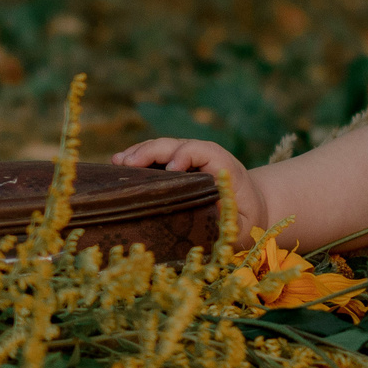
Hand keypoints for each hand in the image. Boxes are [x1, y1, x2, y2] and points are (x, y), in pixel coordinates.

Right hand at [110, 136, 266, 232]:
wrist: (252, 206)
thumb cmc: (247, 219)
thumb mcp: (244, 223)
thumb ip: (230, 217)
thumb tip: (207, 212)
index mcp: (224, 166)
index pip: (203, 151)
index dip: (185, 155)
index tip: (171, 169)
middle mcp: (204, 157)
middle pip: (176, 145)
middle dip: (151, 152)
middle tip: (128, 164)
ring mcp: (189, 159)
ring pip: (162, 147)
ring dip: (139, 152)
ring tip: (116, 162)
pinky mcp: (178, 166)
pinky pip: (157, 157)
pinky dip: (138, 158)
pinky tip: (119, 165)